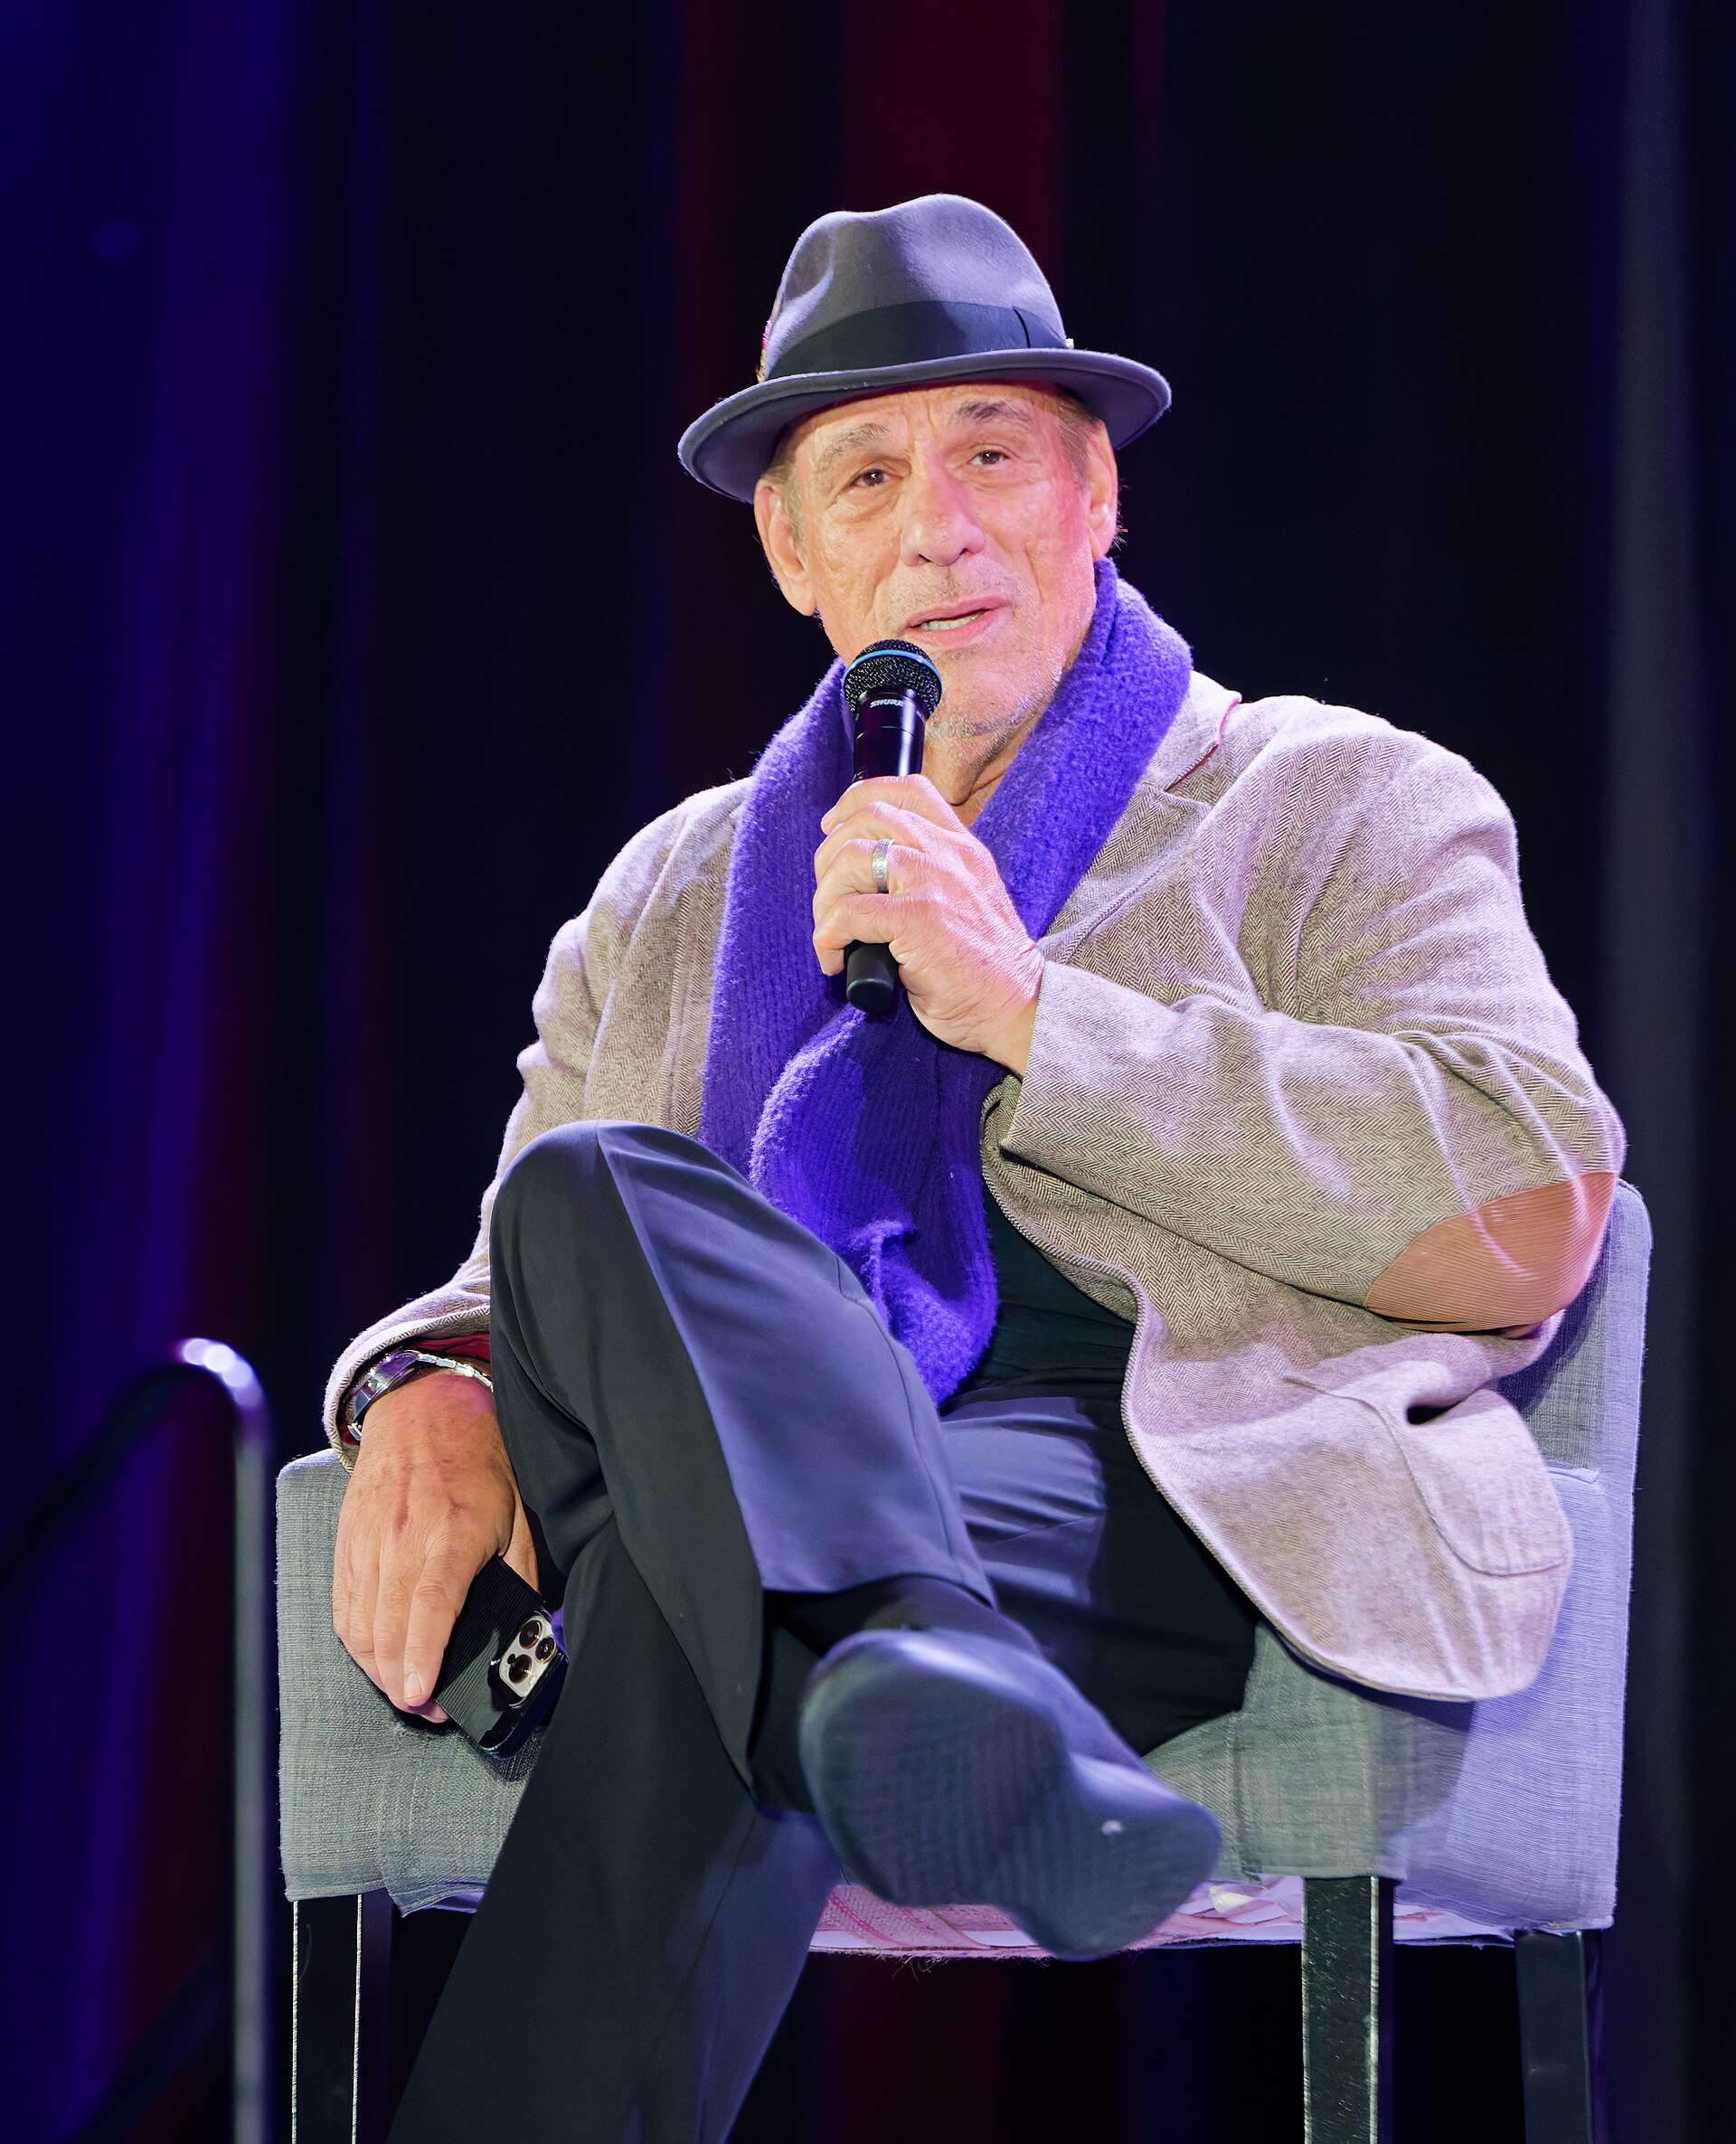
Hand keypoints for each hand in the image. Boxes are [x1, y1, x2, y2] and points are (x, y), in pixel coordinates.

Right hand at [333, 1371, 537, 1719]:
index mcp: (453, 1528)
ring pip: (360, 1621)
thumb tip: (521, 1629)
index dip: (423, 1655)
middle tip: (427, 1710)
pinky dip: (356, 1639)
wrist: (422, 1407)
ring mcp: (369, 1537)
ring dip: (377, 1667)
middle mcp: (403, 1534)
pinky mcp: (347, 1539)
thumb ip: (518, 1571)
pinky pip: (343, 1603)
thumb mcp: (518, 1511)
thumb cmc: (481, 1460)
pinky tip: (376, 1657)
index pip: (431, 1603)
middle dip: (401, 1679)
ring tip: (404, 1691)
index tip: (422, 1697)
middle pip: (390, 1625)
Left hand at [814, 775, 1042, 1069]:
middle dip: (828, 856)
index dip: (858, 799)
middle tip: (829, 900)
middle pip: (866, 817)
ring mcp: (937, 882)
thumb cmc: (982, 967)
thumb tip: (862, 876)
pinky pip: (852, 911)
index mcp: (961, 846)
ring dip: (825, 898)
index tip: (834, 829)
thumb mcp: (964, 900)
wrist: (1016, 1007)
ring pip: (851, 857)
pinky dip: (830, 933)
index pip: (908, 789)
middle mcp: (949, 854)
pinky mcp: (922, 919)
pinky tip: (834, 957)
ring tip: (830, 934)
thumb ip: (928, 876)